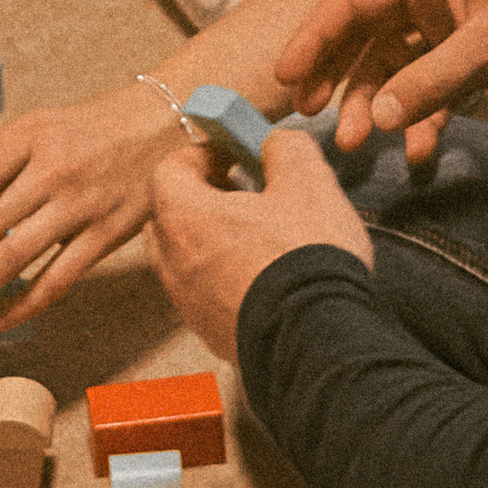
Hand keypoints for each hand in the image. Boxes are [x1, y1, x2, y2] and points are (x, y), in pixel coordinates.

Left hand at [0, 79, 184, 322]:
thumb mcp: (41, 127)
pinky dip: (24, 303)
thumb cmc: (94, 127)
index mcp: (30, 137)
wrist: (167, 123)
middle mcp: (53, 171)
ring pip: (15, 258)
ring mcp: (82, 206)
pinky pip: (58, 278)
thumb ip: (0, 163)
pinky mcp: (107, 234)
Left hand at [147, 125, 374, 360]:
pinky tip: (267, 276)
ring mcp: (188, 304)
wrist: (318, 343)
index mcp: (184, 218)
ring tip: (260, 236)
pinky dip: (226, 278)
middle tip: (244, 192)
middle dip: (203, 197)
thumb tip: (274, 144)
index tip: (232, 154)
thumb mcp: (308, 181)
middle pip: (171, 215)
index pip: (169, 170)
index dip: (201, 155)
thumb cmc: (306, 258)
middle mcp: (174, 263)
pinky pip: (207, 293)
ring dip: (215, 240)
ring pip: (188, 257)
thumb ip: (285, 148)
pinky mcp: (210, 334)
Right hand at [275, 0, 487, 164]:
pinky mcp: (465, 54)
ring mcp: (444, 24)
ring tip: (357, 146)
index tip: (286, 79)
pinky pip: (426, 87)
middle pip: (362, 35)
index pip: (351, 0)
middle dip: (336, 78)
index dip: (314, 38)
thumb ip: (429, 82)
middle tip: (313, 119)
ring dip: (373, 104)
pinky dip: (417, 117)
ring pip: (390, 66)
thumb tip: (372, 118)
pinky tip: (415, 151)